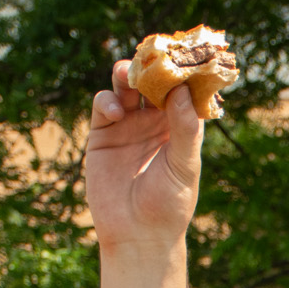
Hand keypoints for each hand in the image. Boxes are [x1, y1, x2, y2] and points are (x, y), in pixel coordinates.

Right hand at [84, 60, 204, 255]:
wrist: (138, 234)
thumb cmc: (170, 204)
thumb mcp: (184, 165)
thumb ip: (185, 129)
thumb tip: (183, 90)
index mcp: (180, 126)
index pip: (182, 89)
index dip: (182, 70)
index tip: (183, 53)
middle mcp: (154, 121)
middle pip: (152, 82)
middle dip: (152, 66)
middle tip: (151, 55)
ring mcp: (128, 125)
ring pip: (126, 87)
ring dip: (127, 74)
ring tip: (128, 73)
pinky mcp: (103, 134)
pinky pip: (104, 105)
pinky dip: (108, 101)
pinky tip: (116, 112)